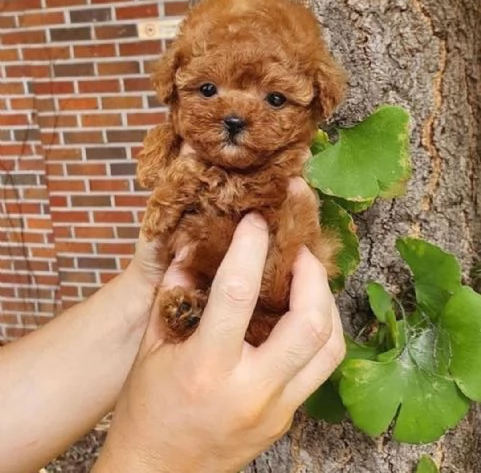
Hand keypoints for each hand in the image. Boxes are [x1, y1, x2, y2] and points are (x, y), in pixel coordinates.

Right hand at [94, 212, 344, 472]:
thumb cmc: (146, 412)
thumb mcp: (150, 349)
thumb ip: (172, 295)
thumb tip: (192, 251)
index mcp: (207, 368)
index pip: (238, 292)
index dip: (250, 247)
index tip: (256, 221)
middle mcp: (251, 390)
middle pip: (310, 322)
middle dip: (312, 274)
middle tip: (299, 250)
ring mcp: (277, 409)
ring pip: (330, 347)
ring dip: (327, 303)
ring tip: (309, 278)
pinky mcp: (287, 419)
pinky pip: (320, 368)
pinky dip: (321, 332)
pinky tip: (304, 315)